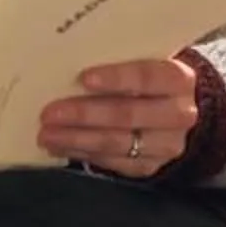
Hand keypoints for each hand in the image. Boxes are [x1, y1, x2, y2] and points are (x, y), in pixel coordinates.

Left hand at [39, 57, 199, 178]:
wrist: (176, 107)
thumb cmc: (149, 77)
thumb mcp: (145, 61)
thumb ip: (119, 60)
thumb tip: (70, 61)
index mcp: (178, 79)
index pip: (147, 77)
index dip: (116, 78)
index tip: (83, 78)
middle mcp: (179, 114)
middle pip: (128, 114)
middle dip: (84, 114)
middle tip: (50, 113)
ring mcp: (166, 144)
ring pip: (117, 142)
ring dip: (77, 139)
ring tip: (47, 135)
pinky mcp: (150, 166)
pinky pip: (113, 162)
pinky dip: (84, 154)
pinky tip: (61, 147)